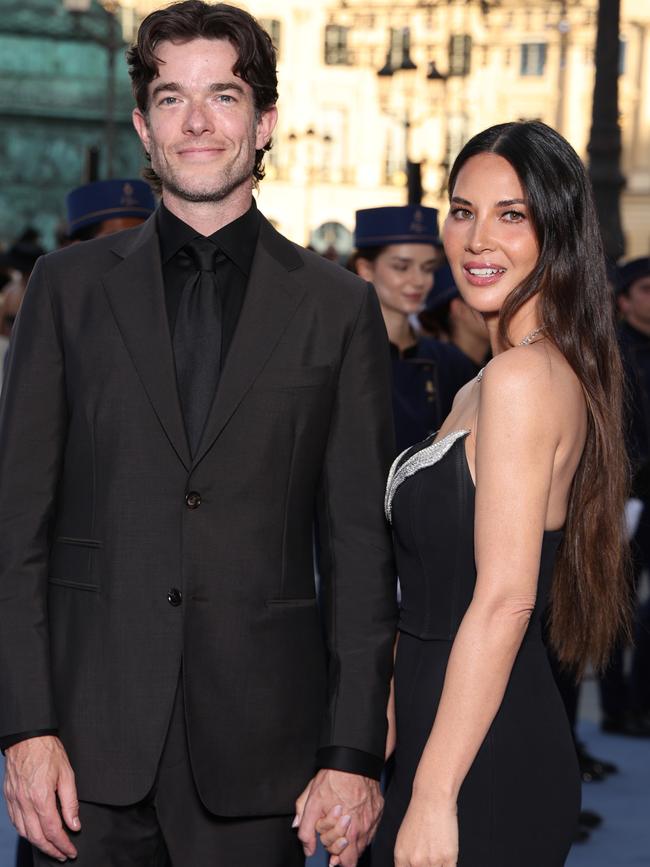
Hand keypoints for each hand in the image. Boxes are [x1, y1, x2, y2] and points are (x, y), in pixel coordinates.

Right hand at [3, 735, 79, 861]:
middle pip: (37, 837)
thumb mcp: (67, 774)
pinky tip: (35, 834)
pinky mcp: (9, 798)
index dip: (63, 844)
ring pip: (25, 833)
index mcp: (41, 797)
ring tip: (51, 848)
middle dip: (52, 850)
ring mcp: (14, 801)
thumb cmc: (48, 751)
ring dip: (38, 844)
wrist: (27, 737)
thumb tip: (74, 824)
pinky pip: (16, 822)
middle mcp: (25, 803)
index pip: (53, 830)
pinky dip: (26, 833)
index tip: (71, 851)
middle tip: (63, 855)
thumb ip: (70, 802)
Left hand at [295, 769, 382, 865]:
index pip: (343, 861)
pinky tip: (353, 820)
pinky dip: (362, 830)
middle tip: (334, 840)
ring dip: (352, 842)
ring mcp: (371, 821)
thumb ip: (306, 828)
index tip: (329, 852)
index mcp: (345, 830)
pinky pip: (371, 831)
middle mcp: (361, 829)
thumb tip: (308, 847)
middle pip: (354, 858)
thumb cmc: (333, 778)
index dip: (332, 856)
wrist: (353, 760)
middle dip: (342, 853)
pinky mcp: (378, 812)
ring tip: (343, 828)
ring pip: (363, 845)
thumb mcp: (311, 801)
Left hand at [394, 795, 457, 866]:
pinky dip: (448, 865)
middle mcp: (415, 862)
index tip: (419, 865)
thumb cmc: (419, 815)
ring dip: (437, 865)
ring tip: (437, 854)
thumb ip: (406, 858)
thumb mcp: (404, 839)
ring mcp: (432, 862)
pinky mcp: (448, 858)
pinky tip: (446, 857)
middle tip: (429, 856)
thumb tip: (411, 866)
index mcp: (401, 857)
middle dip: (426, 866)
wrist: (433, 799)